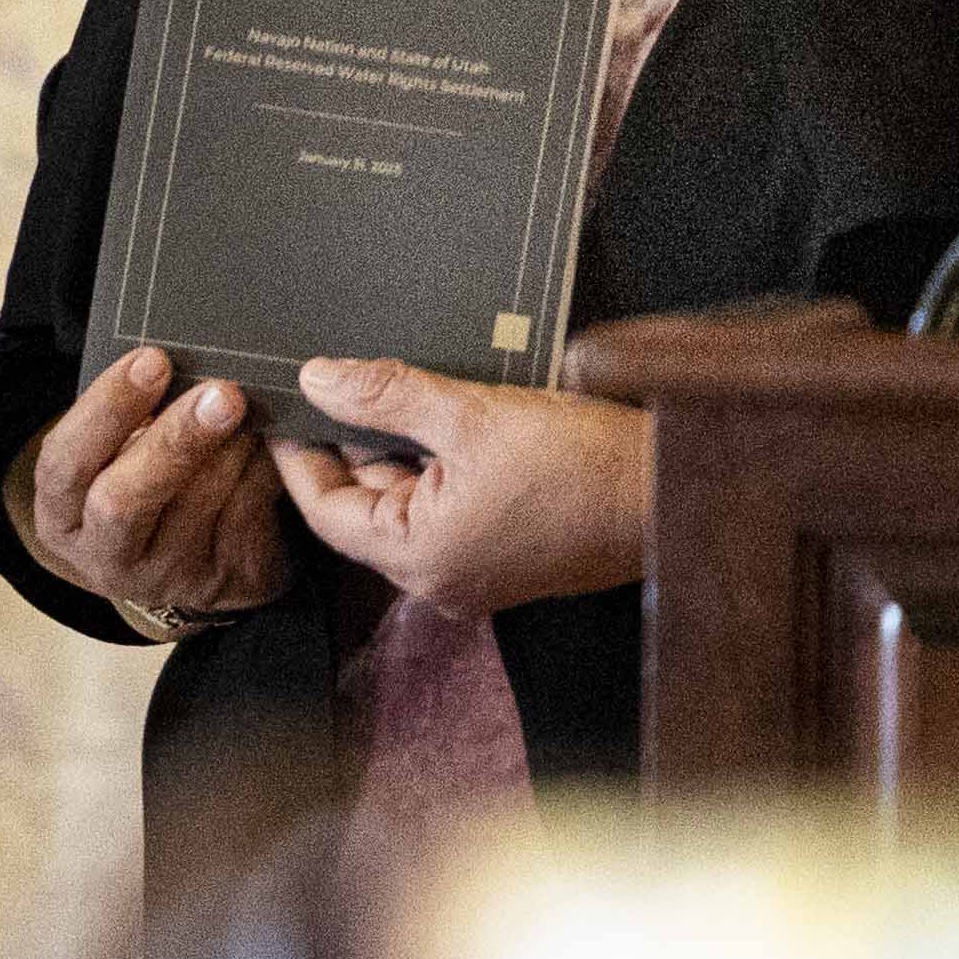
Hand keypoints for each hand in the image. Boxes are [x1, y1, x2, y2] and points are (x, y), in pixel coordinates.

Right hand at [10, 347, 289, 629]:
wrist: (187, 569)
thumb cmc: (140, 488)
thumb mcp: (110, 463)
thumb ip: (124, 424)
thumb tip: (173, 361)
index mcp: (60, 515)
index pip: (65, 462)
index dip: (106, 409)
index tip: (152, 361)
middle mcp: (104, 555)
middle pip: (124, 500)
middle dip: (174, 439)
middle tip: (222, 393)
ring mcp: (164, 577)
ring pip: (198, 504)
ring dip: (231, 448)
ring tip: (251, 405)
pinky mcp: (221, 582)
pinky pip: (246, 515)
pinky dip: (262, 470)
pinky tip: (272, 440)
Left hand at [270, 358, 646, 615]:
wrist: (675, 490)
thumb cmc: (587, 464)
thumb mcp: (472, 415)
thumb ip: (385, 396)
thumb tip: (319, 378)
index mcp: (420, 559)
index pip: (323, 507)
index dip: (298, 454)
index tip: (283, 408)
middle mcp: (440, 579)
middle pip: (363, 505)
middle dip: (352, 444)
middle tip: (342, 385)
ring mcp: (472, 574)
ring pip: (404, 503)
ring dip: (398, 452)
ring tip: (406, 397)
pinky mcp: (502, 559)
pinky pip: (442, 511)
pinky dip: (434, 469)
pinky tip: (448, 426)